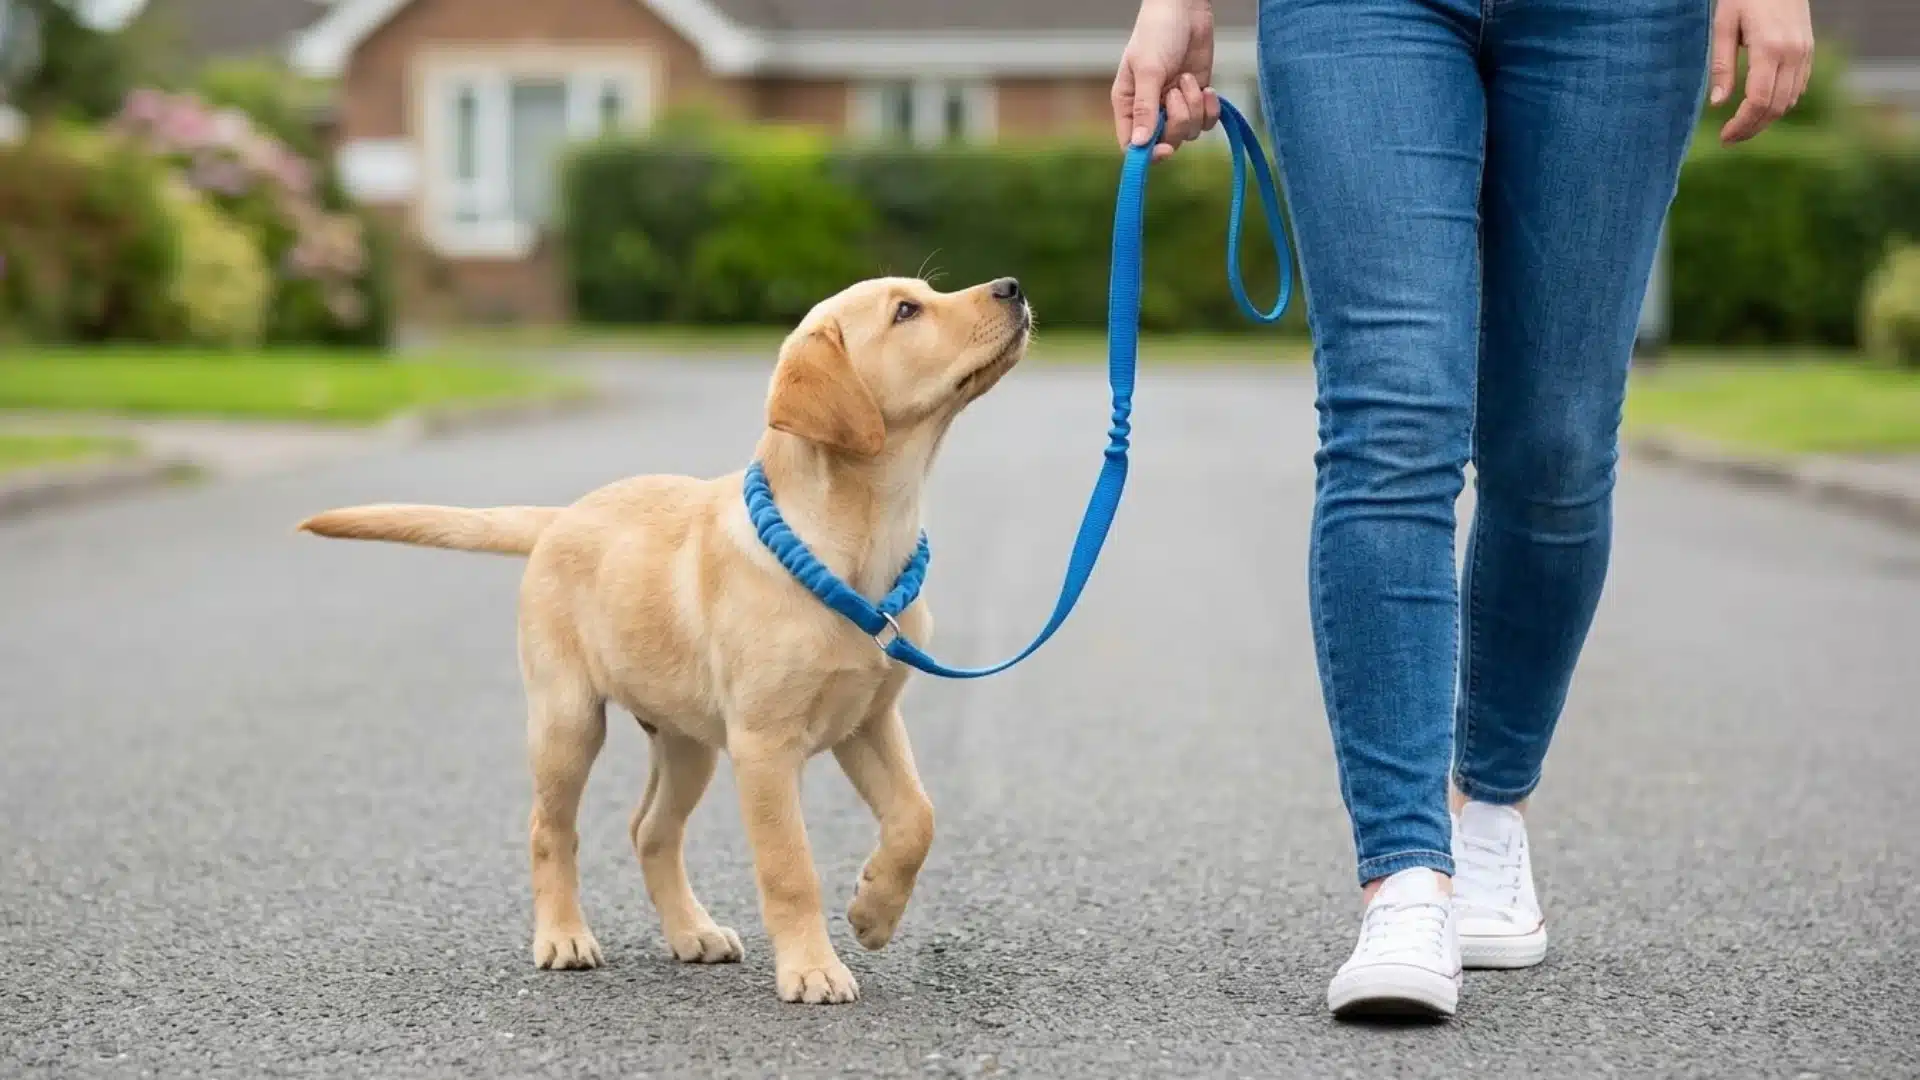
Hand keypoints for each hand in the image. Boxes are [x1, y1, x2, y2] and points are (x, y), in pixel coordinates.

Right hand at [1112, 0, 1220, 160]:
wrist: (1185, 9)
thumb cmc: (1157, 32)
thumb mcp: (1148, 70)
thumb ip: (1145, 108)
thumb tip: (1140, 144)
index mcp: (1128, 104)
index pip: (1132, 145)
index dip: (1148, 154)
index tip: (1166, 148)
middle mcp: (1150, 109)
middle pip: (1165, 140)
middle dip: (1178, 119)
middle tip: (1177, 91)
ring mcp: (1175, 105)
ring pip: (1188, 131)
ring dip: (1194, 106)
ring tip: (1187, 78)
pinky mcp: (1196, 98)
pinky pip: (1206, 122)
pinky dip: (1210, 108)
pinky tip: (1208, 88)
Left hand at [1710, 0, 1813, 145]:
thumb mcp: (1724, 25)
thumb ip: (1722, 65)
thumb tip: (1718, 104)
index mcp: (1769, 48)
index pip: (1758, 101)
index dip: (1741, 125)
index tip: (1725, 137)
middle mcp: (1793, 53)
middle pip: (1776, 107)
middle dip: (1752, 128)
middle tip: (1730, 138)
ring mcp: (1805, 52)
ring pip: (1790, 100)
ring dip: (1766, 119)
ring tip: (1742, 126)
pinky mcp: (1809, 50)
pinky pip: (1798, 86)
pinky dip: (1781, 102)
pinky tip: (1761, 107)